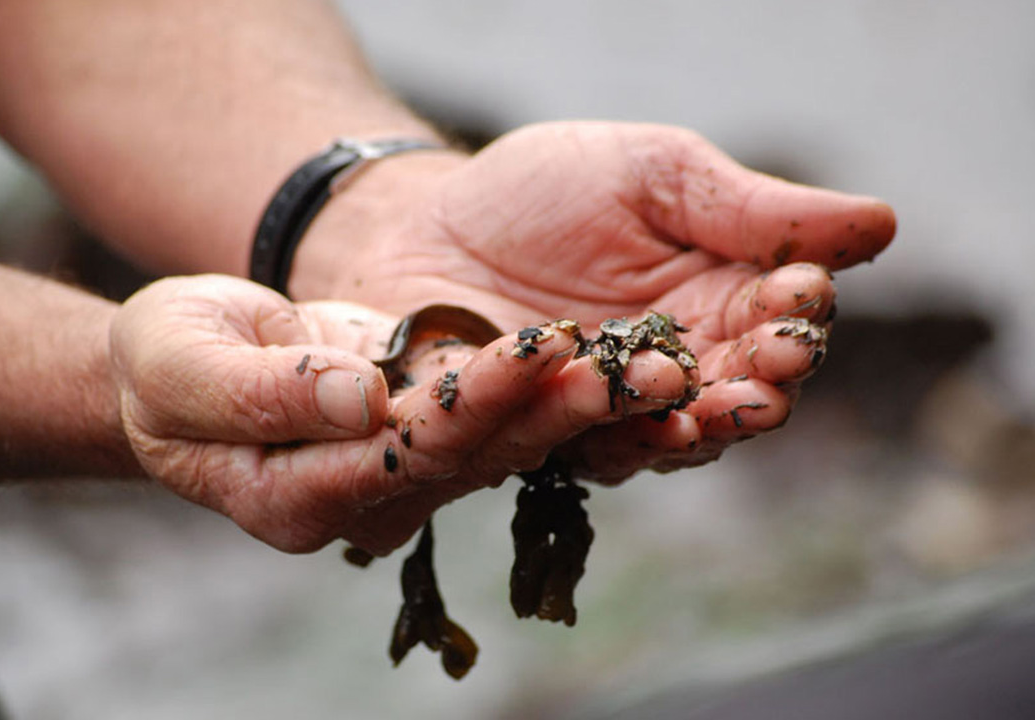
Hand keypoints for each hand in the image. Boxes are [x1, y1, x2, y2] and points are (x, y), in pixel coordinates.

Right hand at [109, 275, 690, 552]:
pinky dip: (553, 384)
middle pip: (470, 459)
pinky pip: (498, 409)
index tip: (535, 358)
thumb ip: (260, 391)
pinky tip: (616, 353)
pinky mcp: (425, 423)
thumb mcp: (180, 367)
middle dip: (553, 412)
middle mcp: (362, 497)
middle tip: (637, 369)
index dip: (471, 412)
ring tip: (654, 360)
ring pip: (500, 439)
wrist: (181, 357)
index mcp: (295, 499)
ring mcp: (398, 464)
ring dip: (575, 402)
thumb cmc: (160, 364)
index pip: (396, 461)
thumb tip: (361, 400)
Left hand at [291, 121, 896, 481]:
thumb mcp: (653, 175)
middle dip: (753, 386)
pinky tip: (605, 406)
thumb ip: (748, 210)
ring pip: (658, 436)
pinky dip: (590, 430)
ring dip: (684, 422)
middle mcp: (670, 376)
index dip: (792, 320)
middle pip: (730, 398)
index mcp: (714, 308)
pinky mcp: (532, 440)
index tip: (802, 301)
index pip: (774, 326)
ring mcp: (601, 417)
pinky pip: (567, 446)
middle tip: (769, 371)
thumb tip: (880, 223)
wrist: (419, 222)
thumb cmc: (542, 191)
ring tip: (696, 400)